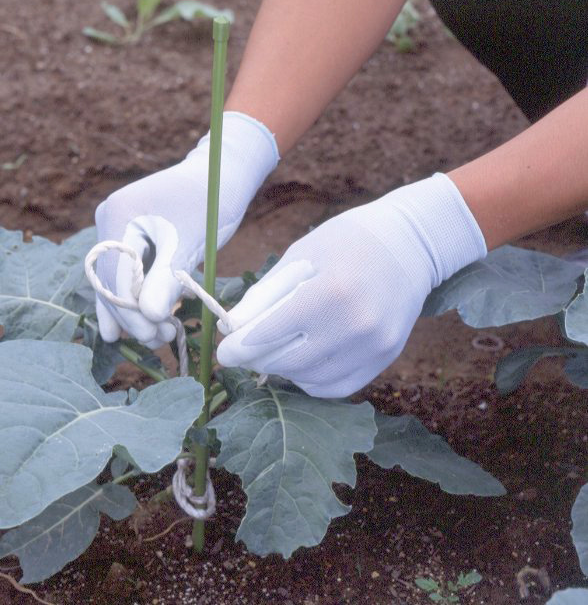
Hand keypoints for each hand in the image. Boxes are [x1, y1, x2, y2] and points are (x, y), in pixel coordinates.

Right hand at [94, 112, 278, 347]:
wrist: (220, 174)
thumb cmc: (210, 202)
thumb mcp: (191, 243)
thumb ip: (167, 280)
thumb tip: (149, 317)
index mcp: (118, 214)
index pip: (115, 274)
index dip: (130, 311)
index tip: (152, 334)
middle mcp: (108, 220)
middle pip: (111, 280)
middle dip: (134, 314)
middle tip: (159, 340)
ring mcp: (115, 229)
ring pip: (117, 281)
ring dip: (136, 312)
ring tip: (158, 337)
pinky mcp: (128, 239)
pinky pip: (127, 274)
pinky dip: (139, 298)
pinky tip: (142, 326)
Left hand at [216, 173, 486, 395]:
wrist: (408, 245)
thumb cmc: (345, 243)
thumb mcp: (300, 256)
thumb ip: (266, 294)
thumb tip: (231, 327)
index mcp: (332, 291)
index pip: (273, 332)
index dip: (241, 346)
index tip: (223, 351)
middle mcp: (357, 324)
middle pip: (289, 361)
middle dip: (256, 360)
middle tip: (239, 355)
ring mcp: (375, 345)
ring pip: (311, 379)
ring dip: (283, 371)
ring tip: (270, 353)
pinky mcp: (386, 357)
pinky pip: (338, 387)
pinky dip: (311, 381)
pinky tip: (300, 363)